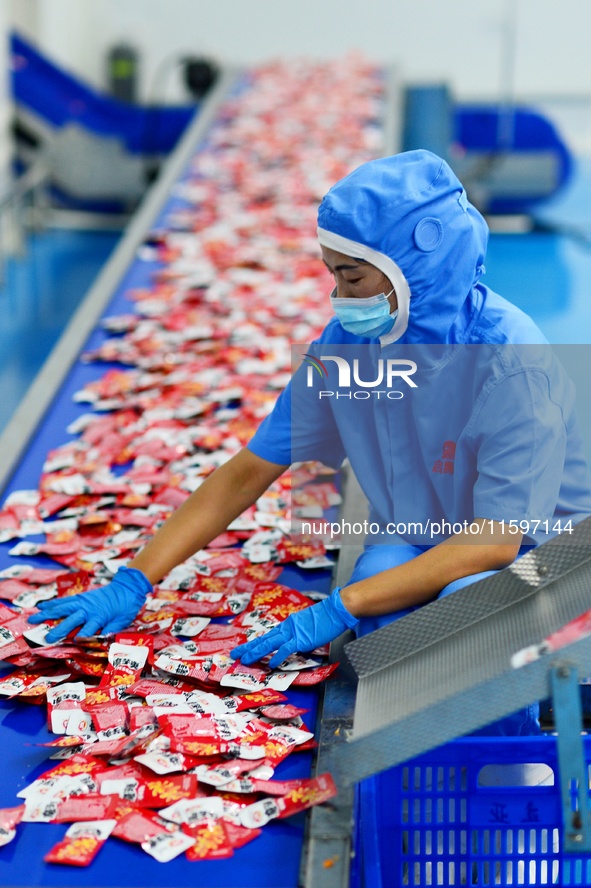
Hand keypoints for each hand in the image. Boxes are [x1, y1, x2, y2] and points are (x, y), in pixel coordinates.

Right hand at [27, 567, 151, 642]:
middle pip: (72, 620)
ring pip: (63, 608)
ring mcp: (83, 602)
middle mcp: (88, 609)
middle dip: (60, 630)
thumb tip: (102, 643)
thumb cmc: (126, 607)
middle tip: (47, 638)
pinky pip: (64, 600)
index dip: (82, 638)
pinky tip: (42, 605)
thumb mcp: (123, 621)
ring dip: (47, 613)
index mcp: (100, 617)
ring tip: (33, 618)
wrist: (127, 588)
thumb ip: (111, 631)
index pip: (88, 631)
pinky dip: (52, 603)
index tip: (74, 644)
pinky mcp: (80, 597)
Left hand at [231, 587, 357, 668]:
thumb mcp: (307, 626)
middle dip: (248, 647)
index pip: (267, 636)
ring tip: (245, 659)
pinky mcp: (301, 639)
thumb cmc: (324, 619)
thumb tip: (296, 644)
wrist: (334, 611)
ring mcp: (293, 633)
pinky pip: (286, 649)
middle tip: (235, 653)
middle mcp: (286, 628)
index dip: (254, 643)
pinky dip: (278, 656)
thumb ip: (299, 634)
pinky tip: (270, 663)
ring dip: (256, 652)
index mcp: (288, 625)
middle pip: (264, 639)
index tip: (244, 648)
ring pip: (270, 643)